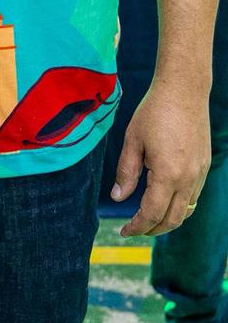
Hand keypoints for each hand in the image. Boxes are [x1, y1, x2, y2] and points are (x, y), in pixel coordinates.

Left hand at [111, 81, 210, 235]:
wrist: (184, 91)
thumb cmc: (154, 112)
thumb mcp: (132, 140)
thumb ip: (126, 172)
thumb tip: (118, 198)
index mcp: (168, 174)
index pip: (152, 214)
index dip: (137, 226)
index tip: (123, 231)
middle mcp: (188, 179)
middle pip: (172, 220)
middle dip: (153, 229)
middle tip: (134, 229)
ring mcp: (200, 173)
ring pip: (186, 211)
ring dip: (168, 219)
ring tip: (148, 218)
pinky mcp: (204, 166)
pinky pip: (193, 196)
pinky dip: (179, 205)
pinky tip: (164, 198)